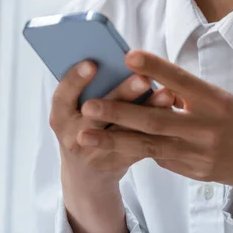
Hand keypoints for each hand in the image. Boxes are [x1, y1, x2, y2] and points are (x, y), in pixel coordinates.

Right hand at [49, 60, 175, 183]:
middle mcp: (72, 136)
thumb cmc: (84, 124)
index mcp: (60, 117)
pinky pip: (139, 144)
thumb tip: (121, 57)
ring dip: (147, 110)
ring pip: (124, 129)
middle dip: (122, 94)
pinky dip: (157, 128)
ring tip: (167, 94)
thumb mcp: (75, 110)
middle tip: (143, 78)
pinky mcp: (117, 163)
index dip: (75, 80)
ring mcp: (94, 154)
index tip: (92, 63)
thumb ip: (91, 87)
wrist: (86, 175)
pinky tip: (172, 113)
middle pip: (99, 112)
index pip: (62, 96)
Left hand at [79, 51, 232, 199]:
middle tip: (89, 105)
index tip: (129, 55)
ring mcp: (198, 154)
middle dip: (120, 112)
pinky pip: (160, 159)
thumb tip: (152, 84)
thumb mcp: (219, 98)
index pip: (180, 80)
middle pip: (157, 119)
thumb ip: (187, 92)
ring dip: (115, 139)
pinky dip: (137, 150)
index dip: (155, 68)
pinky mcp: (192, 172)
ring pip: (150, 145)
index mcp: (215, 101)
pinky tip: (113, 145)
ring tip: (86, 134)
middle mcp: (206, 127)